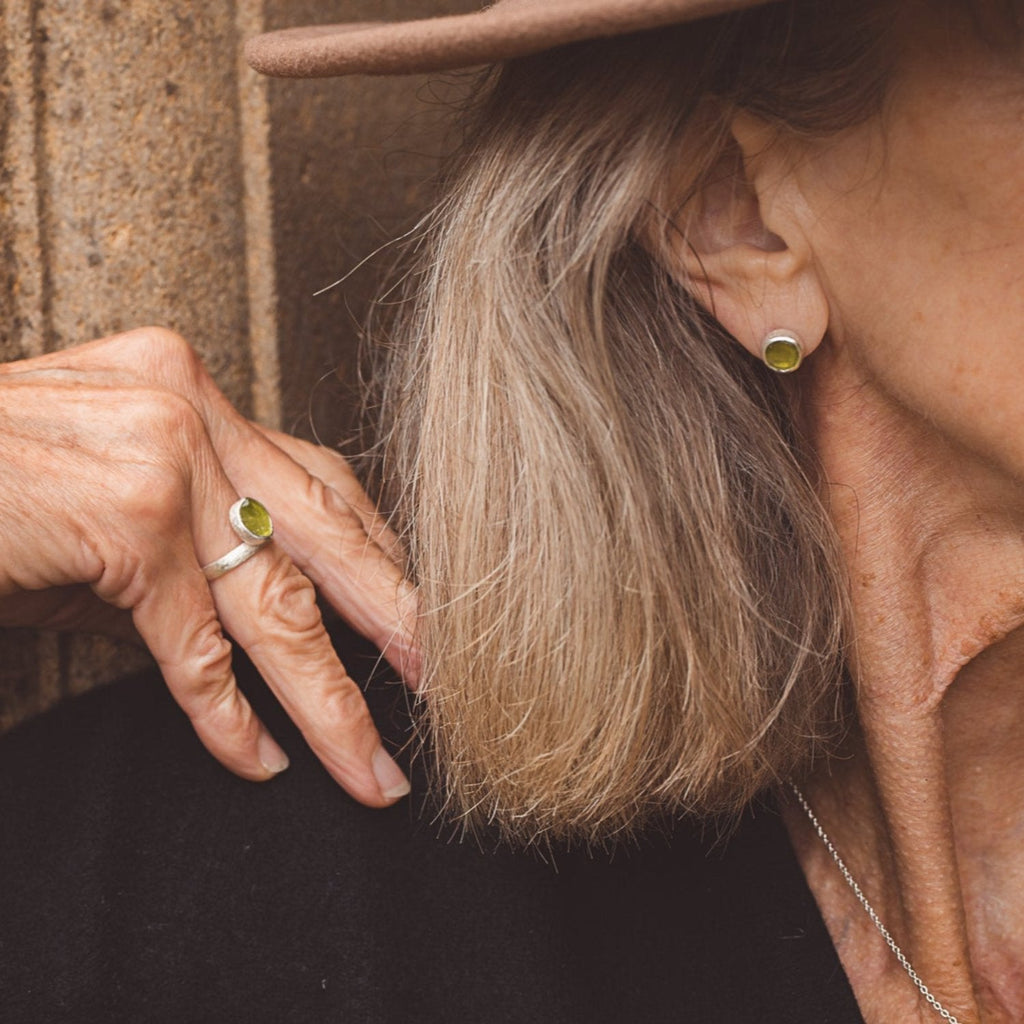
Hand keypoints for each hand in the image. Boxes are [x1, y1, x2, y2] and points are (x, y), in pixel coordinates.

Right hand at [0, 327, 415, 804]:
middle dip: (392, 616)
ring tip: (372, 764)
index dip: (374, 552)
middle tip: (447, 680)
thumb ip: (185, 549)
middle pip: (326, 532)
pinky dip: (225, 715)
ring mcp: (165, 460)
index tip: (412, 608)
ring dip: (328, 699)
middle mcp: (191, 409)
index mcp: (192, 391)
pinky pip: (195, 646)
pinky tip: (258, 760)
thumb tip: (251, 632)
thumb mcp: (99, 503)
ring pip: (275, 603)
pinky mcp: (127, 523)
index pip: (318, 478)